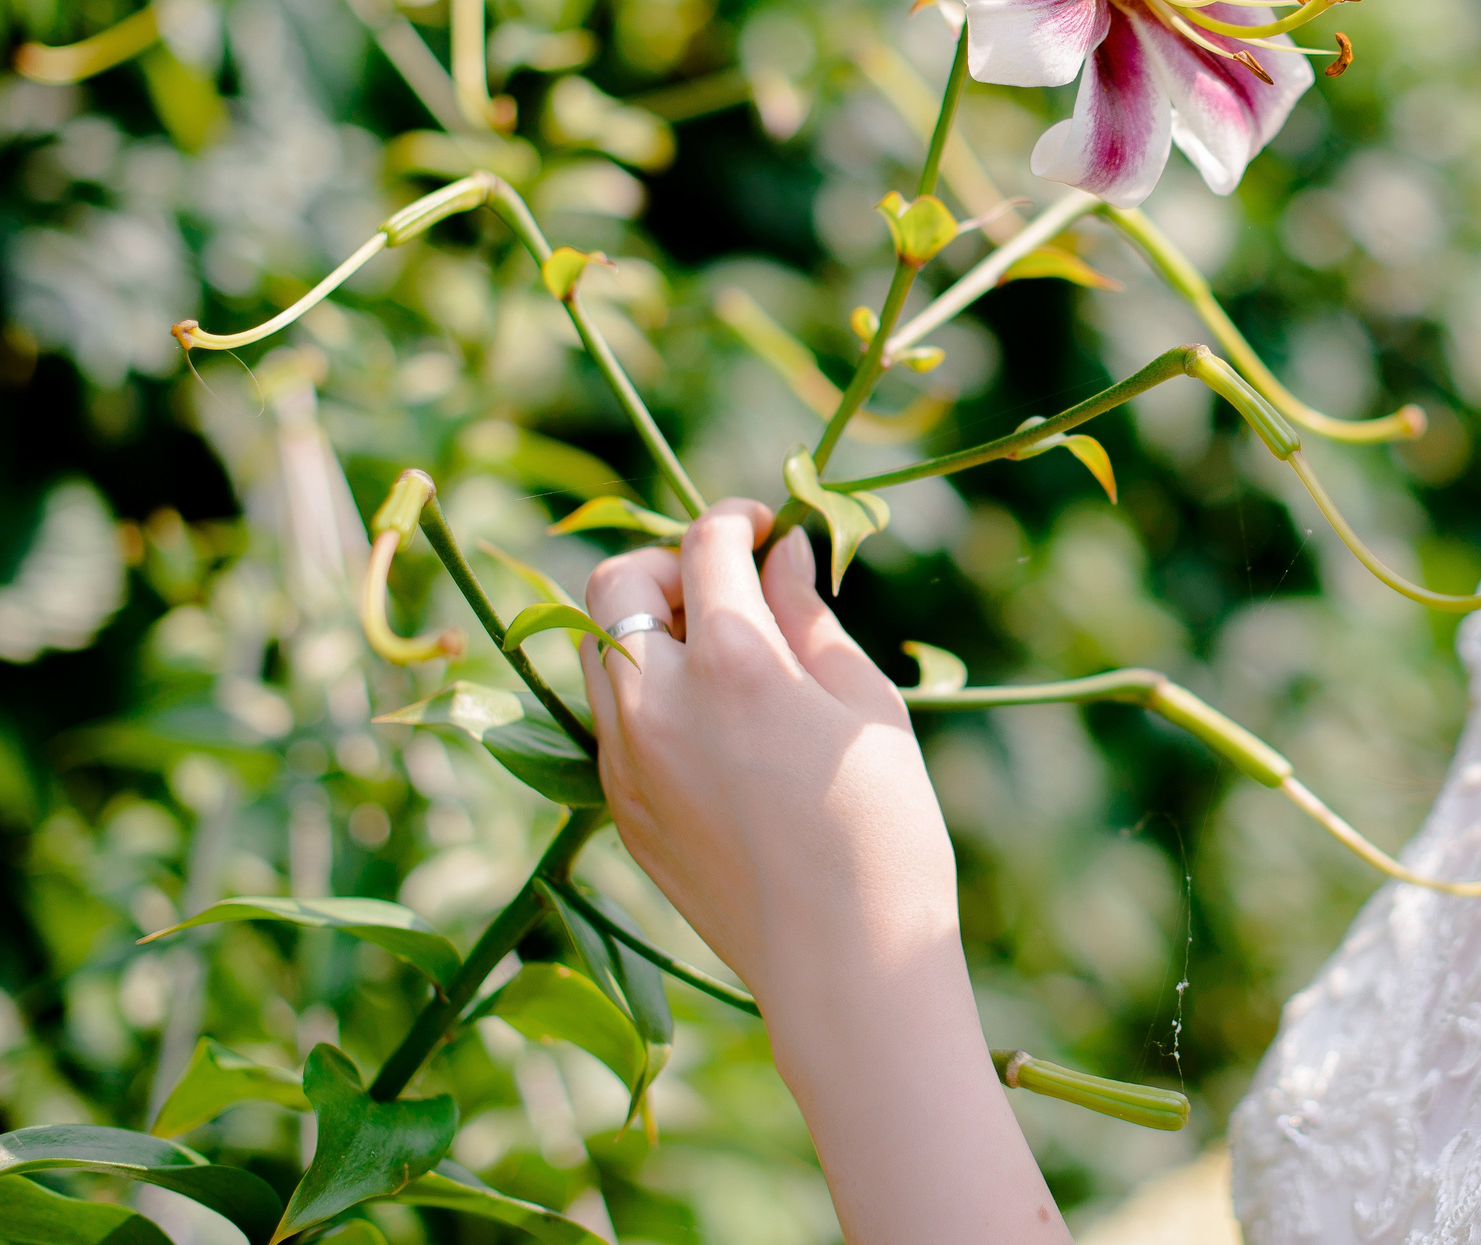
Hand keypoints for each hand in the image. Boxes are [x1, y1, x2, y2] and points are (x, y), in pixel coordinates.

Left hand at [579, 499, 957, 1007]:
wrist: (844, 961)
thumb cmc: (883, 825)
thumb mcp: (864, 702)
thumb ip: (810, 618)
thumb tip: (785, 554)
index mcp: (732, 660)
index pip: (703, 543)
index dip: (737, 519)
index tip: (769, 527)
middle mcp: (657, 700)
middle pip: (613, 583)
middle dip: (667, 563)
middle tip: (728, 585)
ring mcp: (625, 760)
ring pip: (597, 650)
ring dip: (646, 627)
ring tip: (718, 653)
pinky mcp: (620, 810)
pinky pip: (609, 721)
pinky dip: (644, 693)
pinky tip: (711, 725)